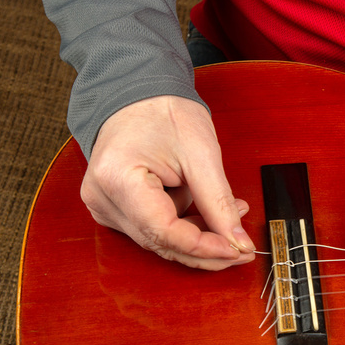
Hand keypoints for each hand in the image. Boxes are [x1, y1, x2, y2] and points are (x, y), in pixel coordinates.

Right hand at [81, 95, 254, 269]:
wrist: (138, 94)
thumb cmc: (164, 113)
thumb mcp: (202, 156)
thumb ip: (219, 204)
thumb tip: (238, 243)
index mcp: (118, 180)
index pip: (164, 232)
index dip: (203, 247)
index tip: (236, 250)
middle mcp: (103, 198)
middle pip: (161, 243)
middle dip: (205, 249)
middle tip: (241, 248)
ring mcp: (105, 205)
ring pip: (160, 240)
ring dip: (199, 235)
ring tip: (231, 215)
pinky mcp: (115, 207)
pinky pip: (154, 229)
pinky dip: (185, 224)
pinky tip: (210, 212)